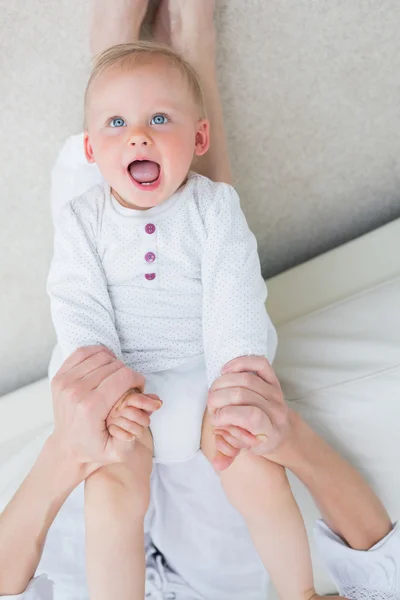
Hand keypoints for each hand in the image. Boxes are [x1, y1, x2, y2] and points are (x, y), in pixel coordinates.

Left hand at [51, 345, 160, 473]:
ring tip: (117, 377)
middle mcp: (76, 392)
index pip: (124, 377)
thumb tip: (155, 403)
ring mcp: (65, 383)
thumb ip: (139, 429)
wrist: (67, 449)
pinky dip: (97, 354)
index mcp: (91, 407)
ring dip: (114, 364)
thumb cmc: (94, 448)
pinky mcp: (59, 377)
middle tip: (129, 386)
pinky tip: (103, 366)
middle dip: (127, 373)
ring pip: (100, 356)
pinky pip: (83, 352)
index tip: (138, 388)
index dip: (137, 379)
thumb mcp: (119, 450)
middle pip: (114, 365)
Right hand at [107, 388, 161, 441]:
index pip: (136, 399)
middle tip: (146, 423)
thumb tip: (158, 401)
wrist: (125, 434)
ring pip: (129, 425)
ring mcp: (112, 418)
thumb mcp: (144, 407)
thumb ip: (150, 402)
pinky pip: (124, 435)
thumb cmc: (135, 418)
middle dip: (144, 420)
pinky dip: (131, 437)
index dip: (149, 402)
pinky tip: (132, 437)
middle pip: (133, 413)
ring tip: (140, 431)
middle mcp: (116, 407)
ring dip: (139, 431)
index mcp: (124, 398)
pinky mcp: (110, 430)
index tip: (159, 405)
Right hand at [207, 356, 289, 469]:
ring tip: (215, 392)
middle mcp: (275, 409)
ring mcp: (275, 393)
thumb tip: (217, 464)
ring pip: (246, 379)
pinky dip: (239, 363)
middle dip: (219, 398)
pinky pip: (258, 363)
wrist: (284, 431)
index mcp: (269, 431)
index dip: (227, 415)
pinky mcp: (273, 379)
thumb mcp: (244, 450)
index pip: (251, 416)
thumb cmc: (260, 440)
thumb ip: (228, 454)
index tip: (216, 420)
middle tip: (212, 406)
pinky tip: (225, 371)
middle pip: (243, 394)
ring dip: (222, 383)